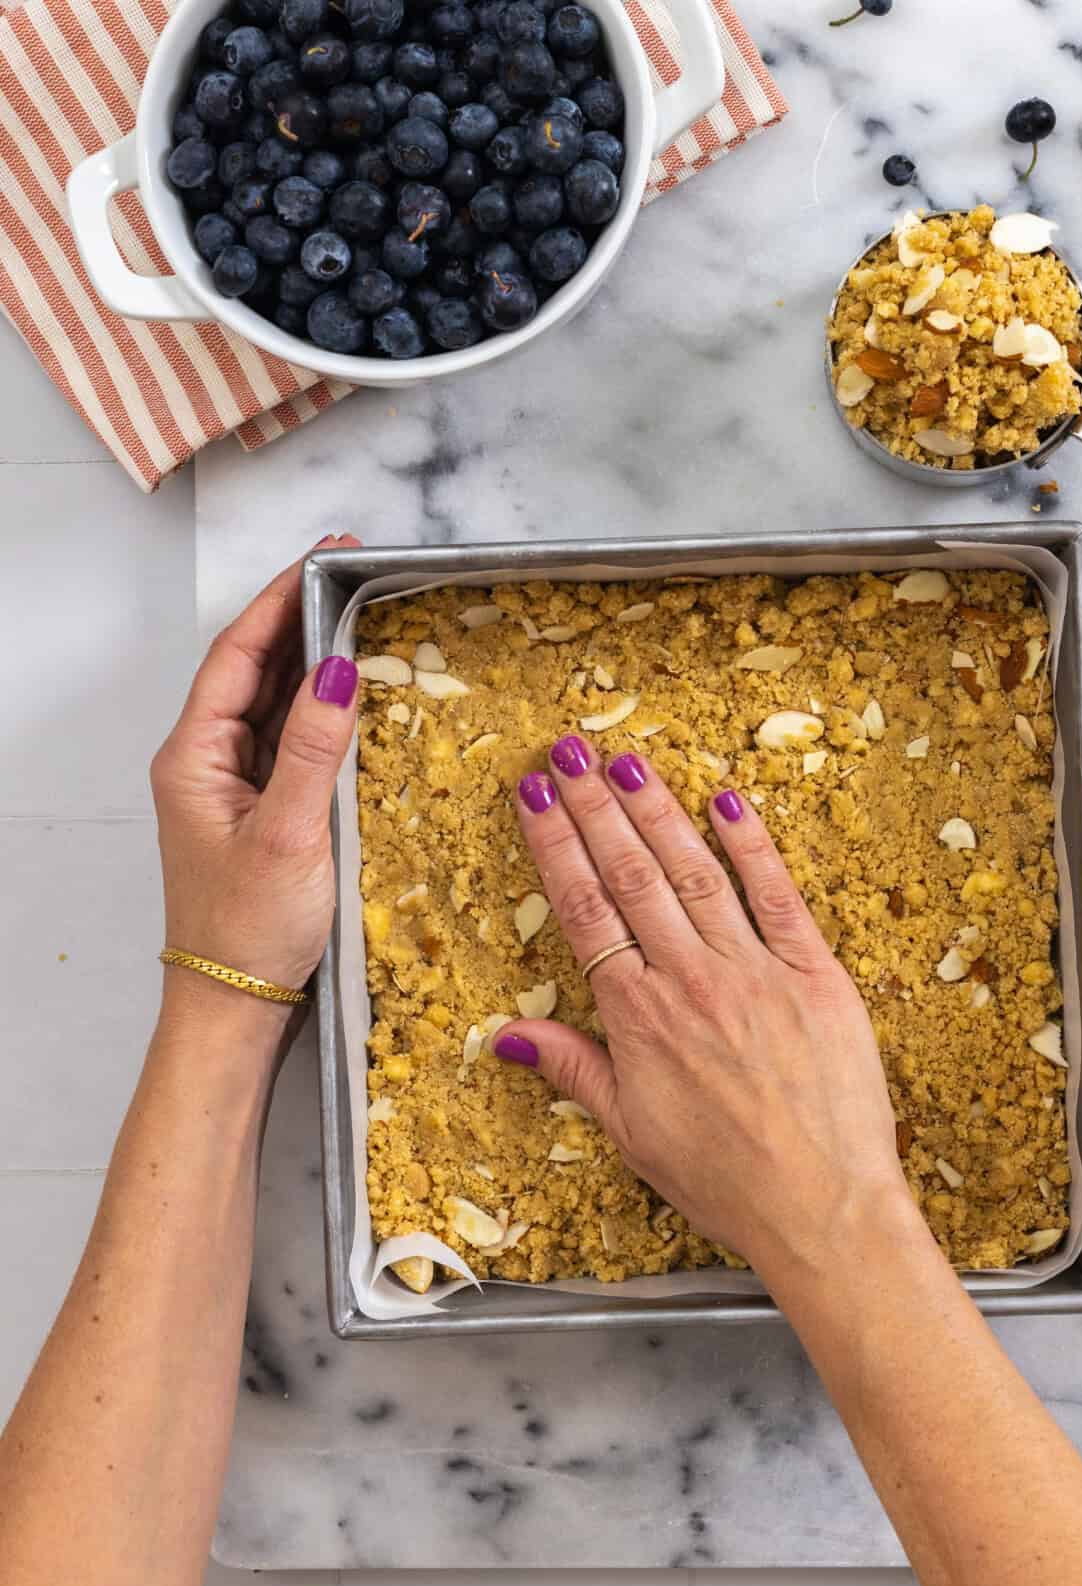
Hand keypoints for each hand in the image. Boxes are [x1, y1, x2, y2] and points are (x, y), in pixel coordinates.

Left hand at [151, 536, 360, 1021]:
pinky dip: (319, 711)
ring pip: (271, 703)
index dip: (281, 598)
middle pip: (252, 669)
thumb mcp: (288, 834)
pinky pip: (288, 741)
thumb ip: (312, 749)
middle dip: (301, 617)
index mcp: (193, 757)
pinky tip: (353, 696)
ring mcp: (231, 786)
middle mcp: (205, 762)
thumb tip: (339, 670)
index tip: (328, 557)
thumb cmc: (249, 929)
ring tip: (363, 618)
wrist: (236, 1006)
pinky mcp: (259, 810)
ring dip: (312, 661)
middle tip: (357, 576)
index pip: (237, 653)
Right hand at [492, 738, 913, 1273]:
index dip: (554, 846)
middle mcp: (690, 980)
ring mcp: (755, 971)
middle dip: (594, 807)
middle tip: (566, 752)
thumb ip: (574, 1071)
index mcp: (638, 1019)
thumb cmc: (726, 1181)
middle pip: (631, 875)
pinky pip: (778, 895)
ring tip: (625, 761)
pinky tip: (727, 801)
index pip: (584, 910)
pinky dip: (752, 845)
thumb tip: (508, 1035)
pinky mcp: (816, 973)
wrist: (822, 1207)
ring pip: (695, 872)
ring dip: (657, 811)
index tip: (532, 796)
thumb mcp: (631, 1134)